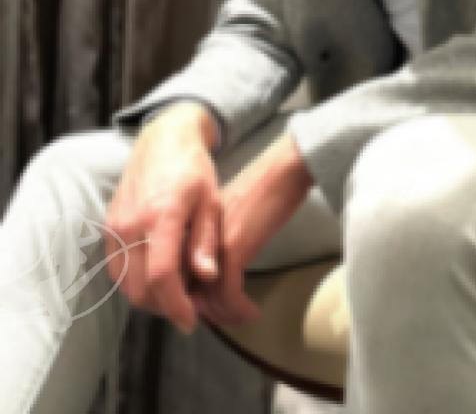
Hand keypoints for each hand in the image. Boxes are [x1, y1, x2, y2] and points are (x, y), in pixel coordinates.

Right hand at [103, 101, 222, 333]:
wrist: (163, 139)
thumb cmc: (194, 169)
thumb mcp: (211, 201)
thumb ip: (206, 241)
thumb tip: (207, 278)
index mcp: (161, 216)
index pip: (161, 277)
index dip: (176, 306)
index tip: (191, 321)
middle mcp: (131, 224)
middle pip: (139, 288)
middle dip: (164, 307)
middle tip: (188, 308)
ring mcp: (115, 226)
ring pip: (124, 284)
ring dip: (148, 298)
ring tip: (176, 293)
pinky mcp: (108, 227)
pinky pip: (117, 269)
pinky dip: (135, 282)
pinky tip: (158, 276)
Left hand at [189, 130, 312, 327]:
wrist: (282, 170)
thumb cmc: (263, 188)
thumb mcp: (228, 214)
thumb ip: (214, 238)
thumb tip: (212, 268)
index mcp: (192, 230)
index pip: (180, 274)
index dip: (192, 296)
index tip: (209, 306)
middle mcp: (195, 239)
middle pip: (189, 289)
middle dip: (207, 311)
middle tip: (227, 317)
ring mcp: (212, 244)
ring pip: (207, 297)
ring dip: (225, 314)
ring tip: (241, 317)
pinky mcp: (234, 249)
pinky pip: (229, 294)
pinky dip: (240, 309)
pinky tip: (252, 312)